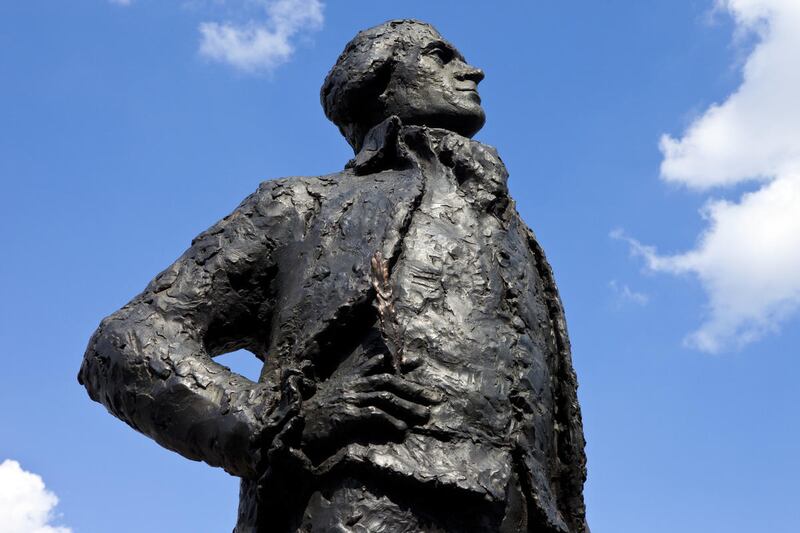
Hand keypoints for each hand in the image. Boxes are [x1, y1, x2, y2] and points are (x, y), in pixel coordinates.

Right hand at [299, 355, 440, 462]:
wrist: (297, 426)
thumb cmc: (317, 412)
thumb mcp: (337, 393)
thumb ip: (355, 383)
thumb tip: (375, 376)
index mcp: (352, 378)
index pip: (380, 366)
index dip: (400, 363)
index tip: (420, 361)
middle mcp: (353, 384)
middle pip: (389, 382)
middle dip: (413, 389)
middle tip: (434, 397)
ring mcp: (350, 398)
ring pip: (385, 398)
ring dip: (407, 407)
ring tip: (424, 416)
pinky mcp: (346, 415)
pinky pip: (374, 415)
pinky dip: (390, 421)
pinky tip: (402, 430)